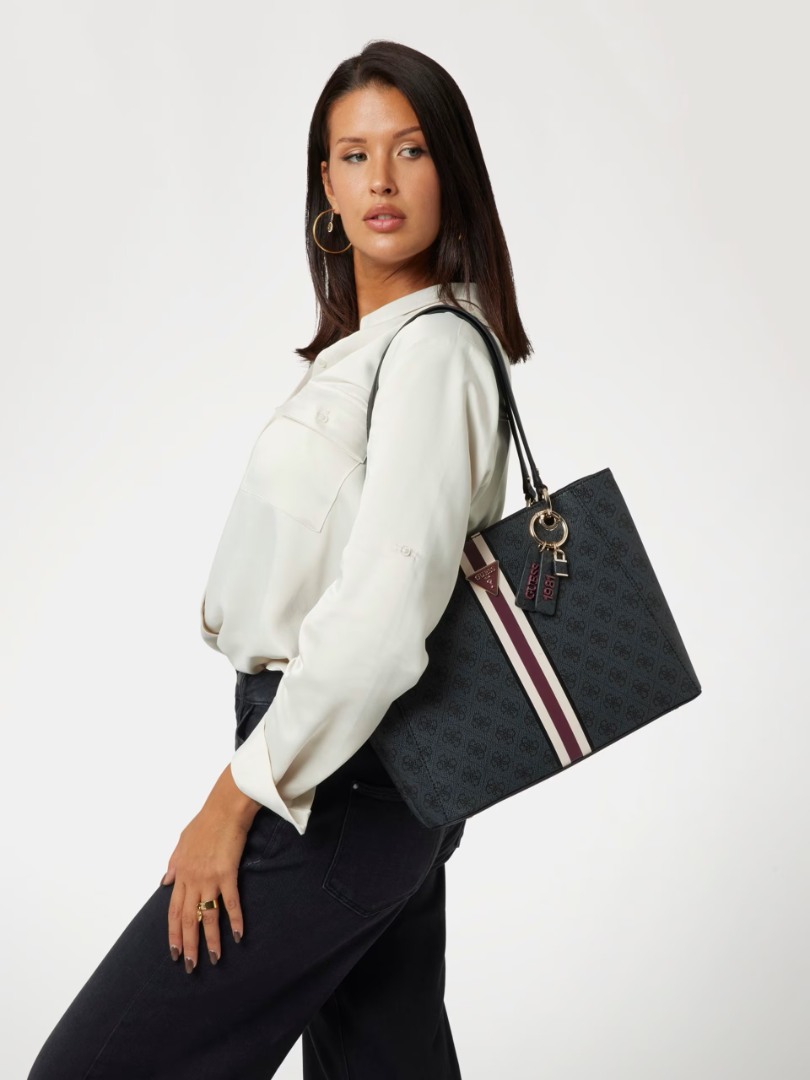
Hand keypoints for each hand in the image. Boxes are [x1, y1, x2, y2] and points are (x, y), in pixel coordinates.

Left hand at [160, 764, 261, 971]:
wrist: (225, 808)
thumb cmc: (205, 821)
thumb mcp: (182, 842)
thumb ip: (173, 863)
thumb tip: (164, 881)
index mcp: (181, 873)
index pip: (174, 911)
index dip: (173, 933)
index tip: (174, 952)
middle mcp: (192, 879)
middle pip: (188, 919)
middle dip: (188, 945)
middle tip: (189, 966)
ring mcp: (210, 877)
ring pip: (207, 915)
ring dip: (210, 940)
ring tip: (214, 959)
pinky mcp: (228, 873)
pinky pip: (231, 902)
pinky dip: (235, 920)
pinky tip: (239, 935)